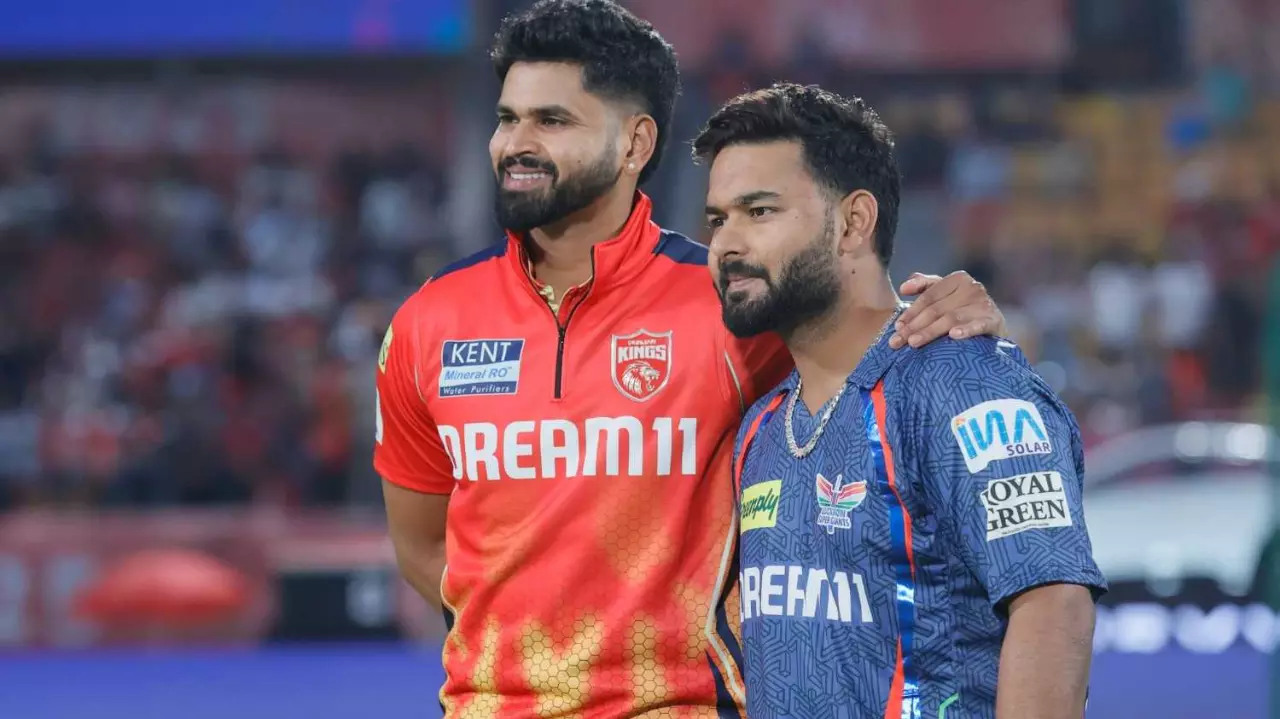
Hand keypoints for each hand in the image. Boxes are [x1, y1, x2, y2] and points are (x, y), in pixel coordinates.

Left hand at [889, 271, 1004, 349]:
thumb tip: (903, 287)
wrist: (995, 326)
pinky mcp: (994, 320)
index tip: (896, 326)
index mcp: (958, 279)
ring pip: (950, 318)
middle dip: (914, 326)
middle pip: (936, 309)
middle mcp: (972, 288)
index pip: (928, 297)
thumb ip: (924, 286)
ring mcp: (984, 304)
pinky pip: (977, 326)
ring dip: (930, 331)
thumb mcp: (945, 294)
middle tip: (897, 341)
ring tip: (913, 343)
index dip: (910, 312)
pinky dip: (966, 330)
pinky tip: (953, 336)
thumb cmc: (964, 309)